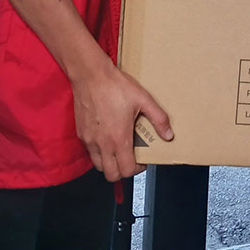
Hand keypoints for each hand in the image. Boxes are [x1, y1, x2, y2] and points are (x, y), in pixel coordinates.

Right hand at [71, 61, 172, 179]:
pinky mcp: (81, 133)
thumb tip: (168, 134)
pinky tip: (107, 138)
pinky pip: (90, 152)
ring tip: (119, 150)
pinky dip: (99, 152)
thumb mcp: (143, 99)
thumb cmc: (115, 86)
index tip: (142, 161)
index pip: (127, 170)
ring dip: (110, 163)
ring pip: (99, 165)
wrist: (91, 75)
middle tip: (131, 159)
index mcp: (119, 138)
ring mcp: (89, 140)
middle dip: (123, 171)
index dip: (138, 170)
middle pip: (111, 175)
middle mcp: (102, 144)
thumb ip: (158, 118)